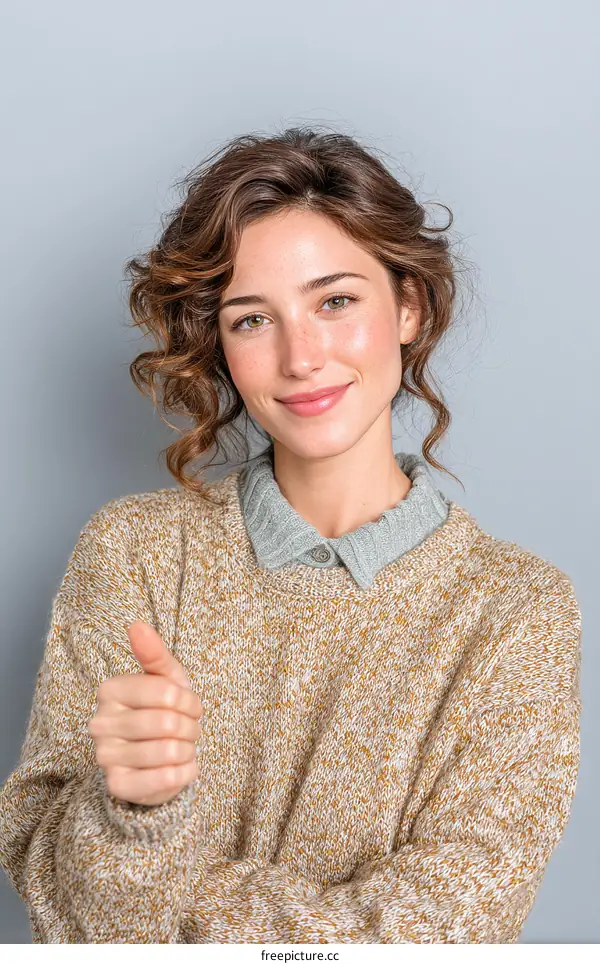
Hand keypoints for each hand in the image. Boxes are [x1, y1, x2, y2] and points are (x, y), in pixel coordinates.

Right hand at [87, 621, 203, 805]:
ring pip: (168, 752)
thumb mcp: (165, 677)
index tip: (190, 705)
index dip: (189, 701)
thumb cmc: (163, 708)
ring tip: (183, 746)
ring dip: (188, 749)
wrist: (155, 757)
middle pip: (167, 723)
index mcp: (109, 690)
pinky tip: (179, 766)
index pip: (166, 692)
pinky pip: (165, 779)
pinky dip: (184, 772)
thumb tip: (137, 625)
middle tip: (189, 728)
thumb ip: (153, 652)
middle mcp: (99, 723)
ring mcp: (105, 757)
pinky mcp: (117, 786)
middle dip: (190, 727)